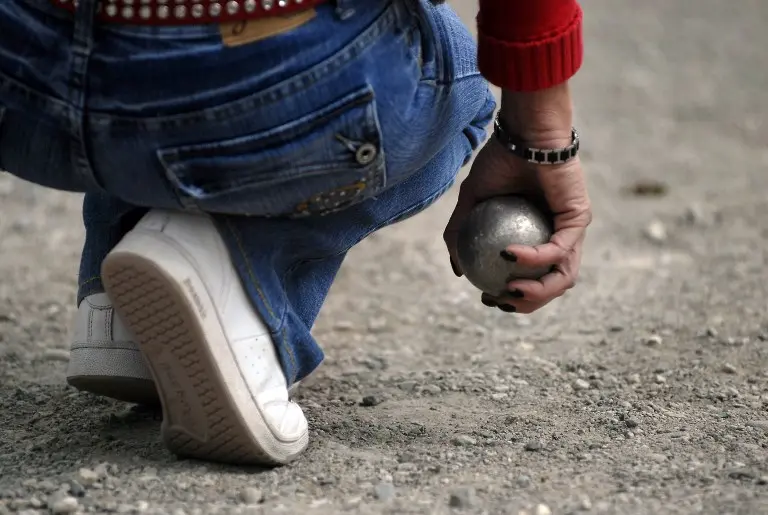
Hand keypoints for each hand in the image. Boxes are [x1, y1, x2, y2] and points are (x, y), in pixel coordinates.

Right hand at [443, 86, 590, 313]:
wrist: (524, 132)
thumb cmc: (501, 159)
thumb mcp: (471, 200)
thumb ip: (461, 233)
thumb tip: (457, 269)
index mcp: (538, 237)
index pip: (531, 279)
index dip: (511, 299)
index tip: (485, 298)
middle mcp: (560, 238)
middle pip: (550, 287)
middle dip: (526, 305)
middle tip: (497, 301)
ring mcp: (573, 231)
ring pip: (563, 278)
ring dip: (536, 293)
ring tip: (508, 292)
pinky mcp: (579, 219)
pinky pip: (557, 249)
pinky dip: (533, 258)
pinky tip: (509, 255)